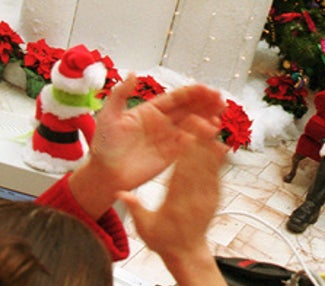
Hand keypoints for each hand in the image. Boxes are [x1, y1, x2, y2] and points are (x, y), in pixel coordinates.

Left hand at [68, 74, 225, 217]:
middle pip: (188, 110)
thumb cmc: (104, 146)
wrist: (104, 174)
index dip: (191, 93)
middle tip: (220, 99)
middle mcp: (162, 124)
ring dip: (207, 119)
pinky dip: (201, 139)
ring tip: (220, 114)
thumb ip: (120, 94)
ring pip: (192, 126)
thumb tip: (132, 73)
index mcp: (149, 111)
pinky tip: (211, 133)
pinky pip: (189, 145)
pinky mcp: (171, 157)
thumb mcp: (109, 115)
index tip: (205, 88)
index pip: (175, 99)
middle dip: (205, 104)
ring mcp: (167, 140)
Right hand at [118, 129, 230, 285]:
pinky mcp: (214, 197)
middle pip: (199, 166)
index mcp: (176, 204)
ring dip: (212, 146)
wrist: (187, 254)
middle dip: (201, 142)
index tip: (186, 136)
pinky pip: (218, 176)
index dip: (185, 155)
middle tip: (203, 120)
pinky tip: (220, 143)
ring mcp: (207, 197)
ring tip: (213, 125)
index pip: (181, 174)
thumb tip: (120, 193)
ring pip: (211, 167)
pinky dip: (219, 160)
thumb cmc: (164, 241)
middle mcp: (195, 198)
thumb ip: (135, 209)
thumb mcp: (145, 228)